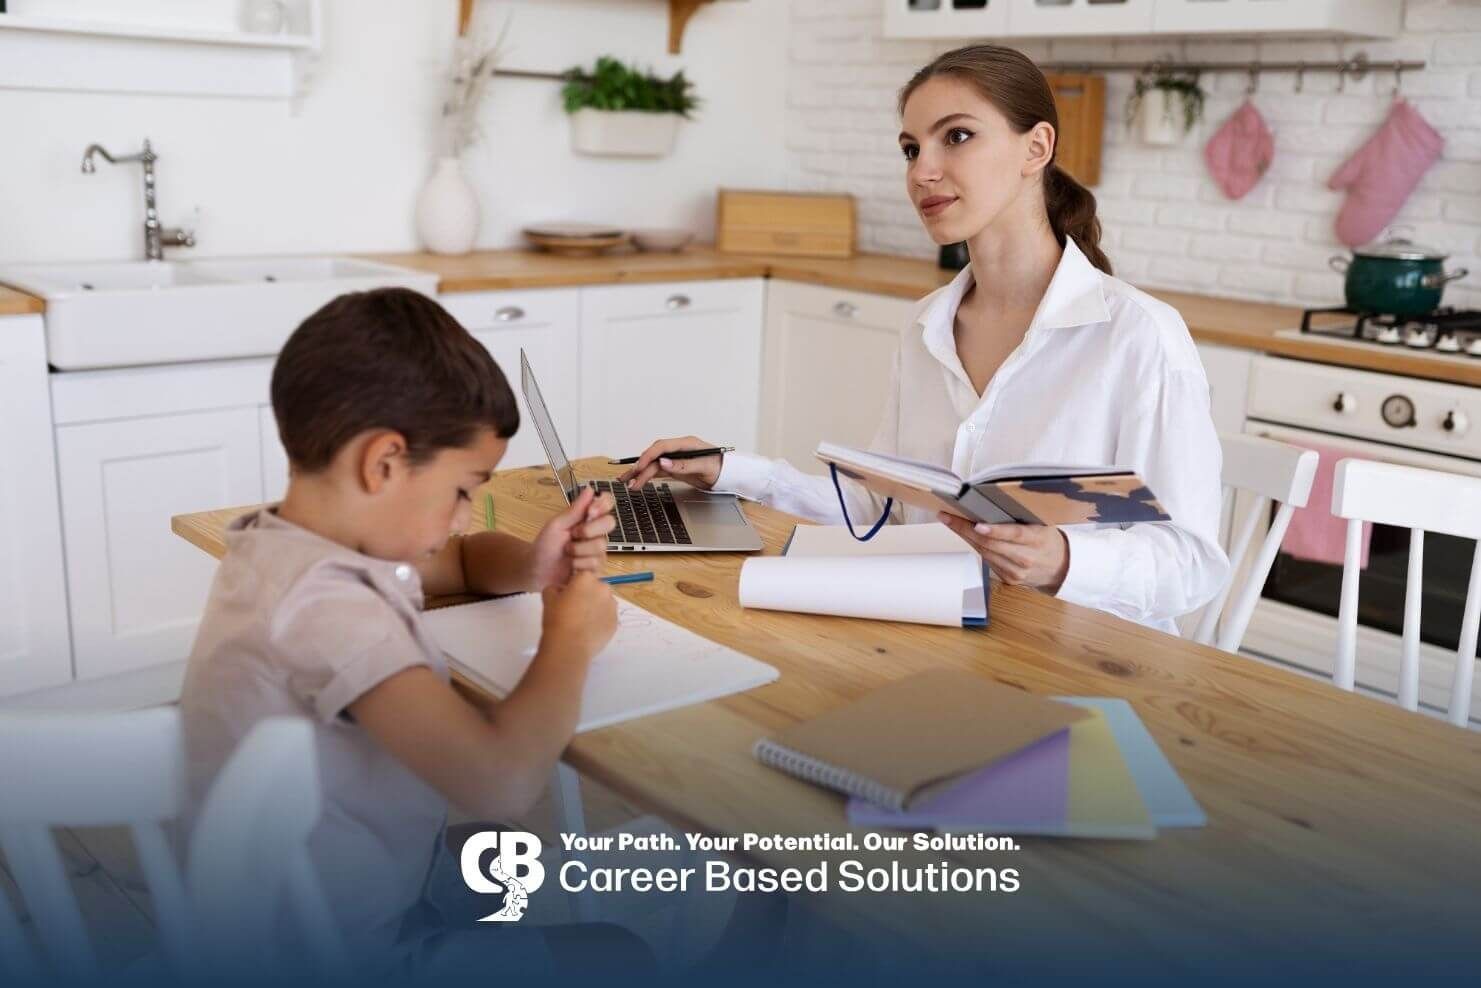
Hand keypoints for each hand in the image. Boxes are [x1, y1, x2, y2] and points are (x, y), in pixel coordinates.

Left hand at [529, 487, 614, 589]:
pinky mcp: (597, 567)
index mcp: (587, 518)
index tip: (591, 511)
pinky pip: (595, 562)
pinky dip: (579, 564)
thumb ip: (575, 510)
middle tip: (573, 535)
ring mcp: (598, 550)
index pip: (607, 503)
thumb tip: (590, 490)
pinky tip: (571, 566)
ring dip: (578, 550)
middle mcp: (596, 532)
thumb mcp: (557, 525)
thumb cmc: (545, 546)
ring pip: (600, 545)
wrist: (537, 572)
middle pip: (609, 523)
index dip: (603, 504)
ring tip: (567, 553)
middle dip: (589, 530)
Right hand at [539, 571, 617, 664]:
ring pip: (604, 602)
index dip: (573, 585)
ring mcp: (612, 605)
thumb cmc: (557, 619)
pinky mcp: (616, 621)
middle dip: (587, 595)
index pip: (581, 576)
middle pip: (595, 587)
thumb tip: (561, 590)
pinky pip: (607, 617)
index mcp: (586, 578)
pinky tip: (589, 631)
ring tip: (583, 622)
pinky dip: (601, 621)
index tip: (567, 596)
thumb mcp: (548, 598)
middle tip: (574, 609)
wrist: (569, 646)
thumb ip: (554, 588)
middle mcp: (603, 588)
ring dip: (596, 607)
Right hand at [617, 436, 722, 490]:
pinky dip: (647, 476)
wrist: (727, 475)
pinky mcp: (675, 468)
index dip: (649, 455)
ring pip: (653, 465)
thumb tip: (663, 463)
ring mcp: (675, 459)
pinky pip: (657, 471)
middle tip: (629, 478)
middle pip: (654, 456)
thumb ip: (683, 465)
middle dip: (640, 467)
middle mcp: (678, 450)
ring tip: (628, 483)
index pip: (662, 447)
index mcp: (686, 444)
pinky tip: (637, 481)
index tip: (640, 466)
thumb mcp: (703, 467)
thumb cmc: (719, 467)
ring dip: (640, 474)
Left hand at [937, 514, 1070, 592]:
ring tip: (950, 521)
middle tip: (947, 516)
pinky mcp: (1008, 579)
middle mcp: (1026, 558)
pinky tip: (966, 535)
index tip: (976, 524)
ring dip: (965, 536)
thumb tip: (992, 502)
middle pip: (991, 544)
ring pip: (984, 552)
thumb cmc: (1048, 540)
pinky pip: (987, 560)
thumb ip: (1022, 519)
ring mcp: (1015, 571)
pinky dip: (975, 546)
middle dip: (965, 529)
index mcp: (1037, 540)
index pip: (1014, 534)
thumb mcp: (1042, 524)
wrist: (1060, 568)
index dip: (994, 530)